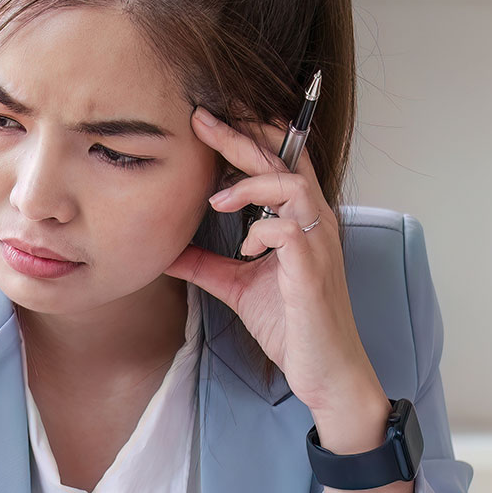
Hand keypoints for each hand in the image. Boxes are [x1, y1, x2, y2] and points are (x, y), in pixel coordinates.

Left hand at [167, 108, 388, 454]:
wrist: (325, 373)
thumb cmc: (292, 326)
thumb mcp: (238, 287)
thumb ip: (207, 264)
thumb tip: (166, 250)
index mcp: (301, 221)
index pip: (280, 162)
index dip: (248, 136)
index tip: (207, 120)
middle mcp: (315, 224)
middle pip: (285, 160)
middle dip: (242, 135)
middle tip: (201, 119)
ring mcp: (318, 246)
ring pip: (293, 186)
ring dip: (250, 184)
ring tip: (216, 200)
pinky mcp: (312, 272)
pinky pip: (290, 231)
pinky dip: (261, 232)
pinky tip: (245, 249)